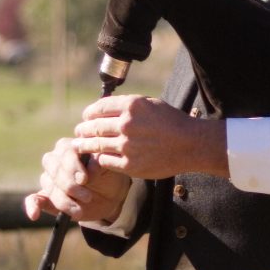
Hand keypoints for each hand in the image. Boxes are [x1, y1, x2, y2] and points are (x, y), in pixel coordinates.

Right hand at [24, 136, 131, 224]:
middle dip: (69, 185)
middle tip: (87, 197)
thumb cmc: (108, 177)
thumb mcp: (109, 169)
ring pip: (48, 187)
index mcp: (70, 147)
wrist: (109, 196)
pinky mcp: (46, 197)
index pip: (65, 152)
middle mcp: (55, 160)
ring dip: (63, 201)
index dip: (73, 166)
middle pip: (53, 169)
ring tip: (80, 211)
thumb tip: (91, 169)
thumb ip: (99, 165)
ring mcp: (49, 179)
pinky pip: (33, 200)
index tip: (84, 179)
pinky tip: (34, 215)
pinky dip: (32, 207)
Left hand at [73, 94, 227, 180]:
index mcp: (131, 106)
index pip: (99, 108)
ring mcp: (127, 146)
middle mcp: (127, 125)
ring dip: (85, 144)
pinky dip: (99, 158)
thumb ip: (127, 105)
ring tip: (79, 144)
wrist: (190, 145)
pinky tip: (97, 157)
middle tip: (78, 131)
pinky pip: (105, 161)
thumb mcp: (150, 104)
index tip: (86, 117)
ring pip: (96, 145)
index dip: (89, 113)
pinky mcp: (130, 165)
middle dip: (83, 129)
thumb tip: (104, 107)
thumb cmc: (171, 122)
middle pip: (94, 126)